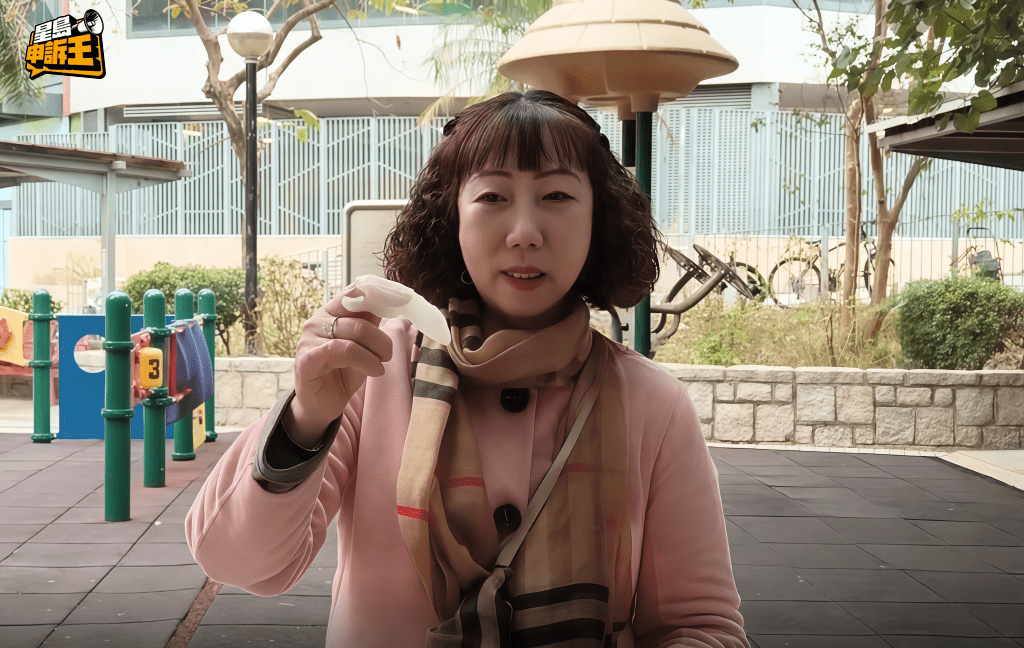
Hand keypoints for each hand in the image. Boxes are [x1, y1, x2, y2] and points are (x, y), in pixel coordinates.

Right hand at [287, 282, 393, 442]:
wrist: (322, 405)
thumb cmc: (342, 372)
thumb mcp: (362, 345)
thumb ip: (369, 323)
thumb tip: (388, 301)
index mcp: (330, 312)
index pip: (355, 292)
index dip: (379, 295)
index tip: (400, 301)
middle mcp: (316, 321)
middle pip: (360, 318)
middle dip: (382, 338)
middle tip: (388, 354)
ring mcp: (309, 339)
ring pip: (355, 333)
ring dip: (376, 352)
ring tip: (381, 365)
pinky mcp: (308, 358)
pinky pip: (344, 351)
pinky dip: (366, 361)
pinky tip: (374, 371)